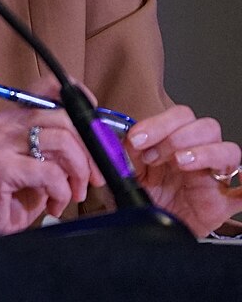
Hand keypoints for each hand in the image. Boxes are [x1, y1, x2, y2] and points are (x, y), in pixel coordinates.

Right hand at [0, 107, 98, 233]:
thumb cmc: (6, 196)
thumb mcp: (35, 166)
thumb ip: (58, 149)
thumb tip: (98, 141)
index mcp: (11, 119)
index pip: (48, 89)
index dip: (79, 100)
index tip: (97, 126)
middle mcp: (2, 124)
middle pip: (65, 118)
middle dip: (90, 152)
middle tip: (93, 178)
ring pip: (62, 143)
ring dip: (77, 175)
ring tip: (71, 195)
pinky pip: (51, 173)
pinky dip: (61, 193)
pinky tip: (53, 204)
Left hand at [125, 105, 241, 236]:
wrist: (148, 227)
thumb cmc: (143, 197)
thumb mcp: (126, 171)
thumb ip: (122, 155)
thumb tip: (115, 141)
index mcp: (174, 143)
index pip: (179, 117)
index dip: (158, 123)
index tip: (137, 139)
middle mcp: (197, 155)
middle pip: (206, 127)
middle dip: (177, 136)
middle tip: (154, 156)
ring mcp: (214, 178)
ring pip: (228, 151)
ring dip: (204, 152)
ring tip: (180, 163)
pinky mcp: (223, 203)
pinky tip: (239, 187)